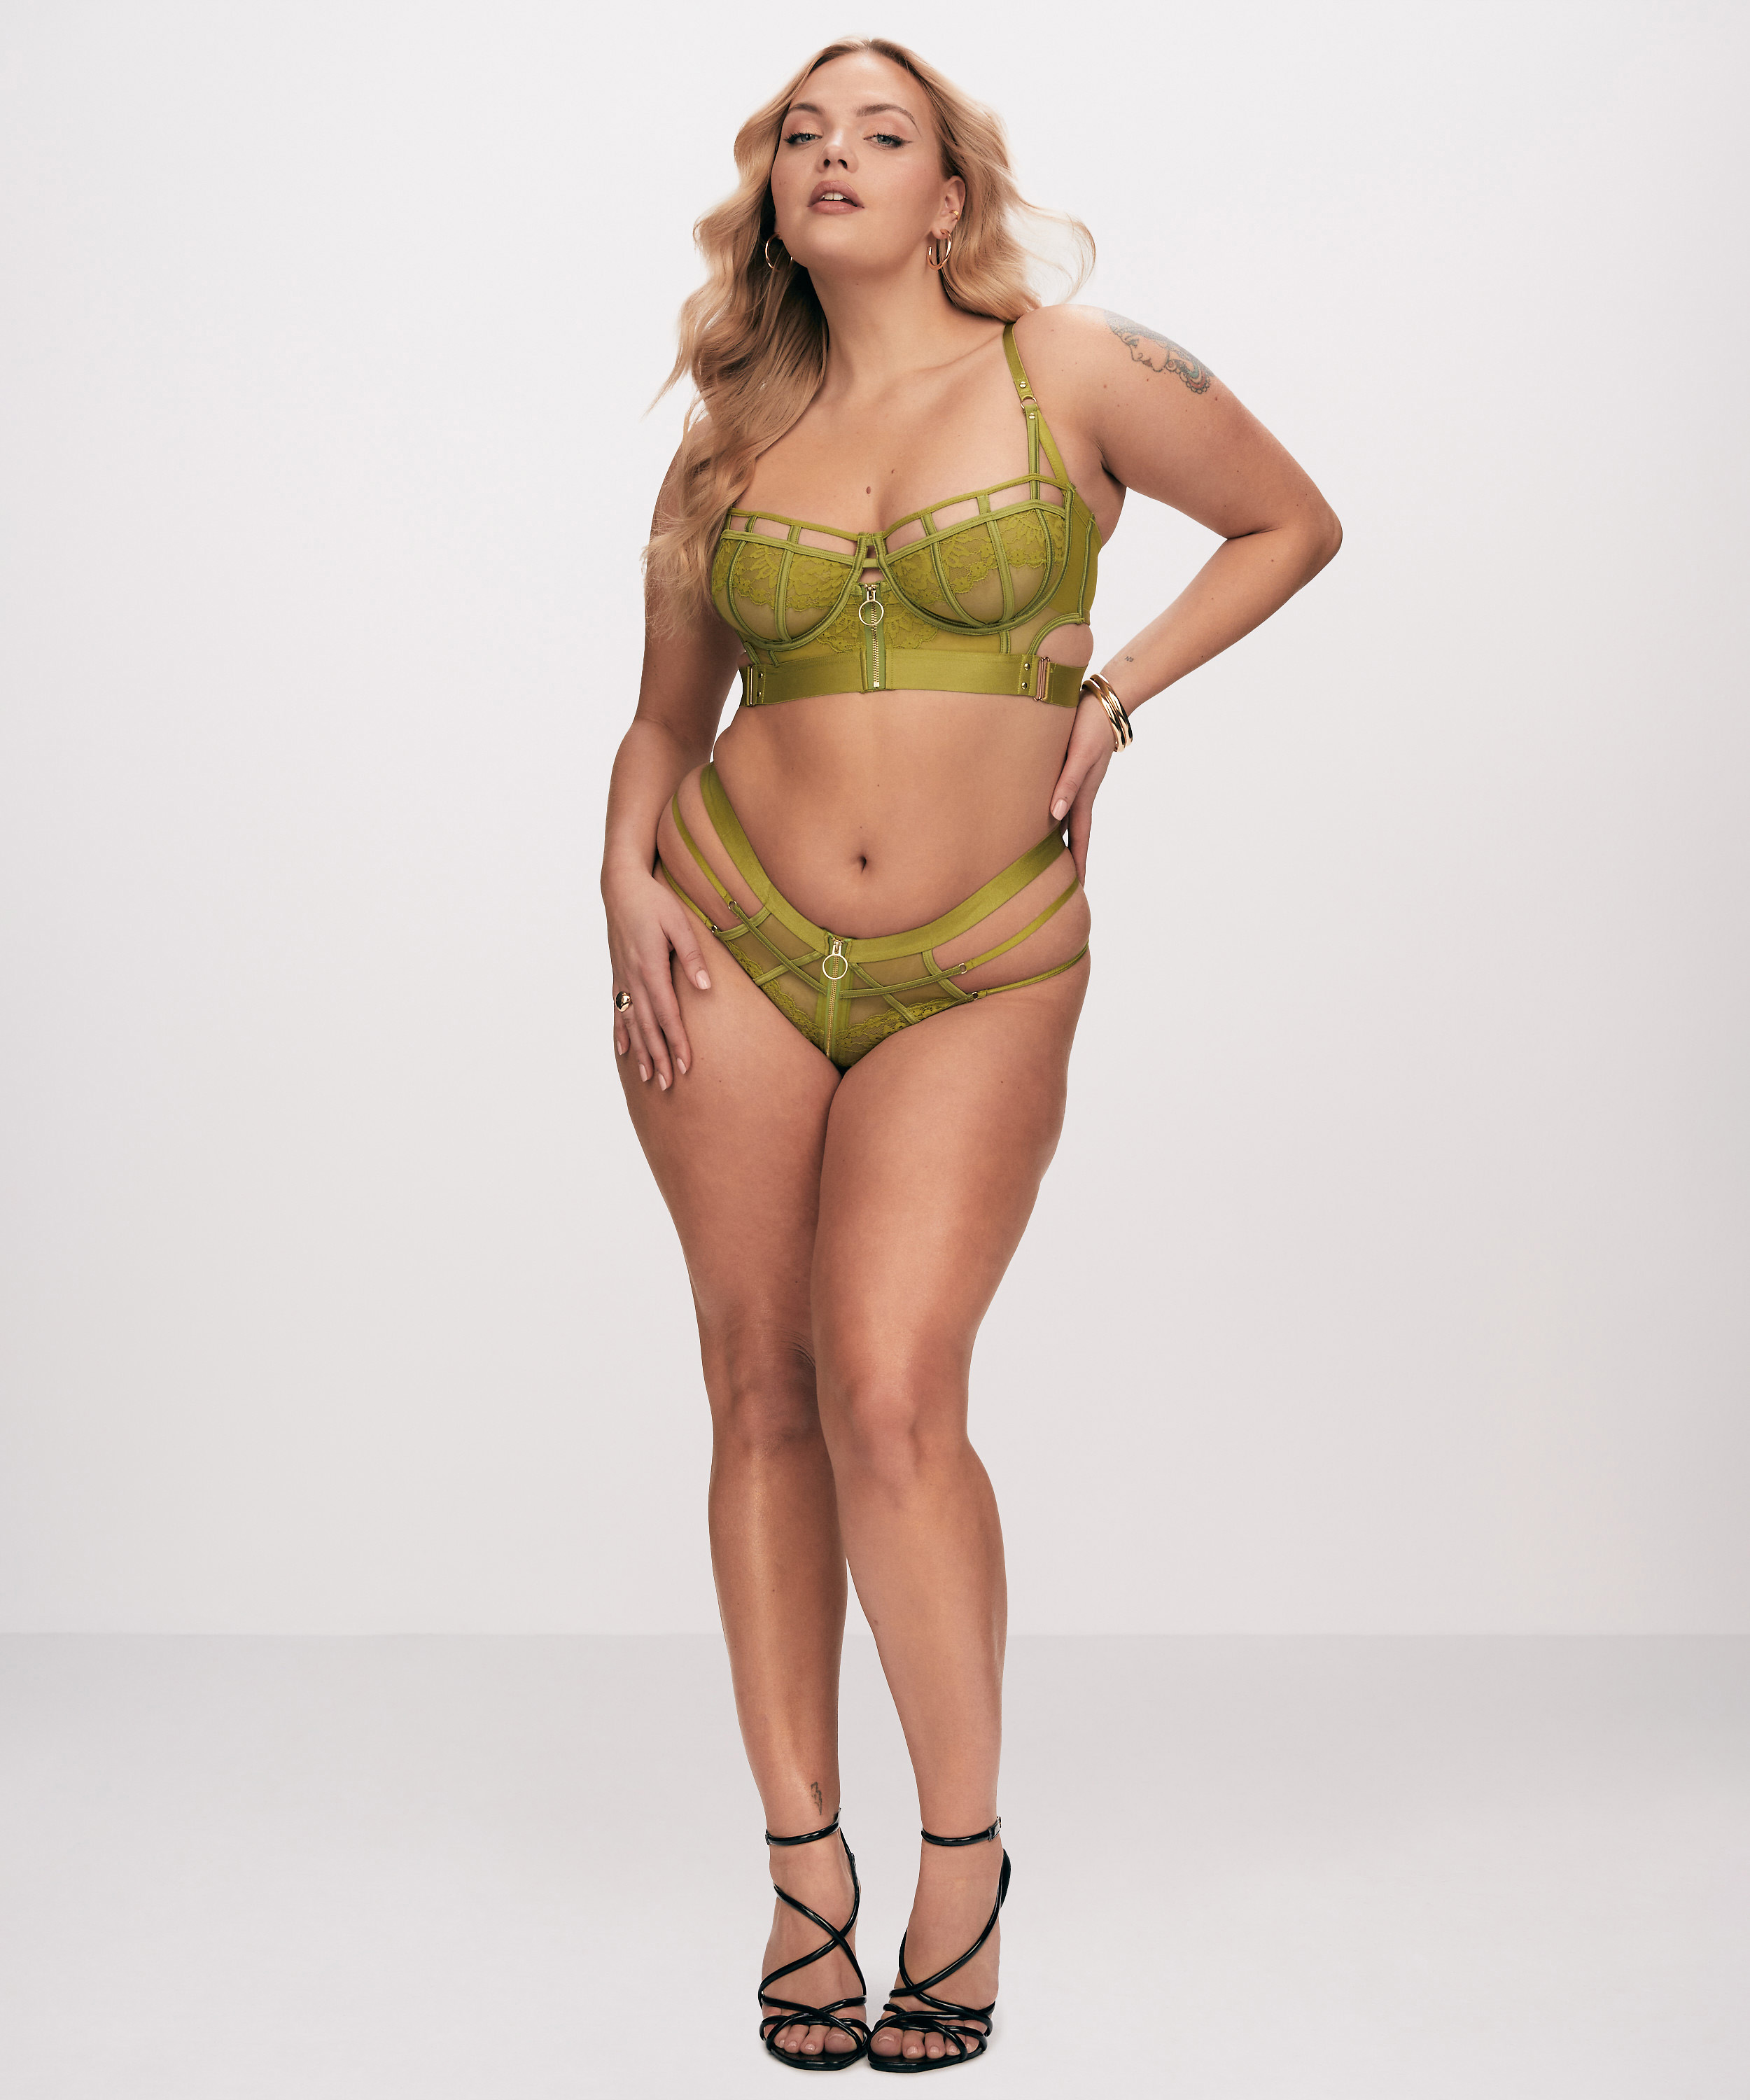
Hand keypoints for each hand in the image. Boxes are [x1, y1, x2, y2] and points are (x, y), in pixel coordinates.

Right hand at [604, 865, 713, 1088]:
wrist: (620, 885)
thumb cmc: (653, 900)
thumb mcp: (679, 922)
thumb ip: (692, 955)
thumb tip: (705, 986)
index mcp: (651, 967)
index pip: (667, 1014)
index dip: (676, 1042)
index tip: (686, 1065)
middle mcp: (633, 978)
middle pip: (649, 1026)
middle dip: (660, 1056)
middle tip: (670, 1084)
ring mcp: (623, 977)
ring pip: (633, 1023)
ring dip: (642, 1052)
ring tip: (650, 1078)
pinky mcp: (618, 973)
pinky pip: (619, 1009)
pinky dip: (622, 1032)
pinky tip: (625, 1050)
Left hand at [1047, 693, 1116, 887]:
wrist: (1105, 700)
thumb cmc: (1089, 725)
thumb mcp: (1079, 755)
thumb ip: (1067, 784)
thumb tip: (1055, 816)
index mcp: (1084, 794)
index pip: (1080, 837)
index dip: (1078, 862)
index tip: (1078, 887)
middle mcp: (1081, 792)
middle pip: (1075, 833)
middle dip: (1071, 859)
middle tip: (1065, 884)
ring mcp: (1079, 782)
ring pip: (1069, 817)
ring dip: (1064, 839)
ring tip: (1054, 859)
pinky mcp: (1073, 769)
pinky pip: (1064, 799)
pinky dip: (1058, 816)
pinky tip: (1049, 818)